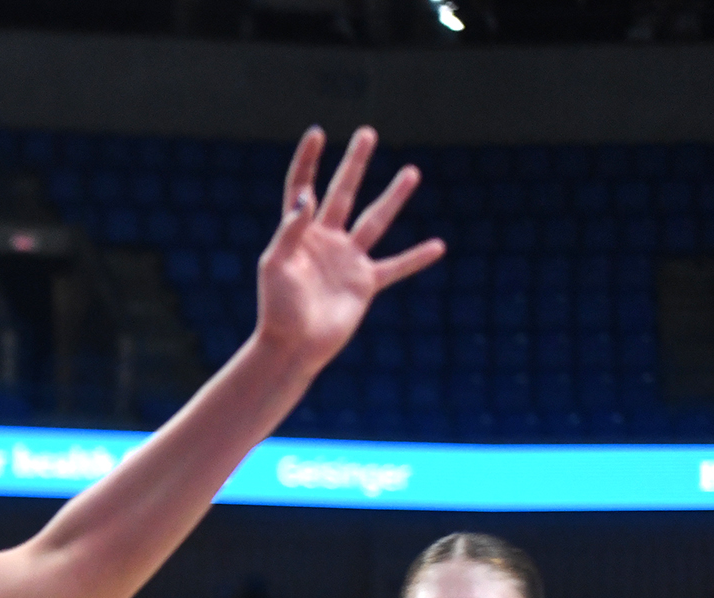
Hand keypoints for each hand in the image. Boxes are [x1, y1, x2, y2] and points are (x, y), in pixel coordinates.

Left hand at [253, 126, 443, 370]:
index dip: (307, 162)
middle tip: (367, 134)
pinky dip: (416, 258)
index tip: (317, 133)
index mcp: (299, 234)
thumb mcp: (276, 265)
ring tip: (412, 172)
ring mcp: (347, 261)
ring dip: (393, 197)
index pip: (302, 188)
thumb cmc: (276, 308)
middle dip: (355, 164)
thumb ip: (290, 230)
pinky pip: (395, 267)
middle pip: (343, 193)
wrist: (292, 346)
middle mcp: (325, 241)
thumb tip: (306, 196)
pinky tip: (437, 246)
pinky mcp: (364, 284)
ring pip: (374, 221)